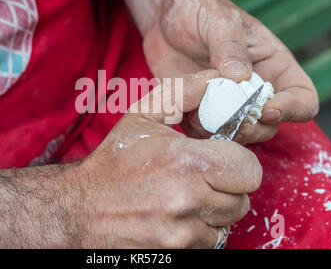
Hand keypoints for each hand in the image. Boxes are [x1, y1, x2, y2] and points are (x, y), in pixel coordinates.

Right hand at [71, 71, 261, 247]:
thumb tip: (217, 80)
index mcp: (187, 162)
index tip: (222, 159)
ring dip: (216, 209)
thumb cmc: (114, 161)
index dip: (238, 162)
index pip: (249, 169)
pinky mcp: (178, 251)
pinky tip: (179, 215)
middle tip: (205, 177)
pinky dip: (202, 229)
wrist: (81, 209)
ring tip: (189, 195)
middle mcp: (190, 200)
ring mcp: (184, 232)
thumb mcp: (142, 115)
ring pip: (229, 221)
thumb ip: (183, 93)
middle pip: (243, 198)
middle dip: (229, 186)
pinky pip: (212, 241)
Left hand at [143, 0, 318, 143]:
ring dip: (218, 132)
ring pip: (234, 134)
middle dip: (251, 129)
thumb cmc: (200, 10)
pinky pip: (202, 131)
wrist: (165, 18)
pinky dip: (193, 129)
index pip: (302, 96)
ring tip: (197, 115)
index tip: (268, 109)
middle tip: (228, 121)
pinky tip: (180, 112)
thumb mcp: (219, 19)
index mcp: (273, 65)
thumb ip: (230, 46)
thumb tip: (240, 78)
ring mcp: (225, 104)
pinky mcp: (199, 111)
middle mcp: (253, 90)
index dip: (293, 109)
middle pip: (268, 126)